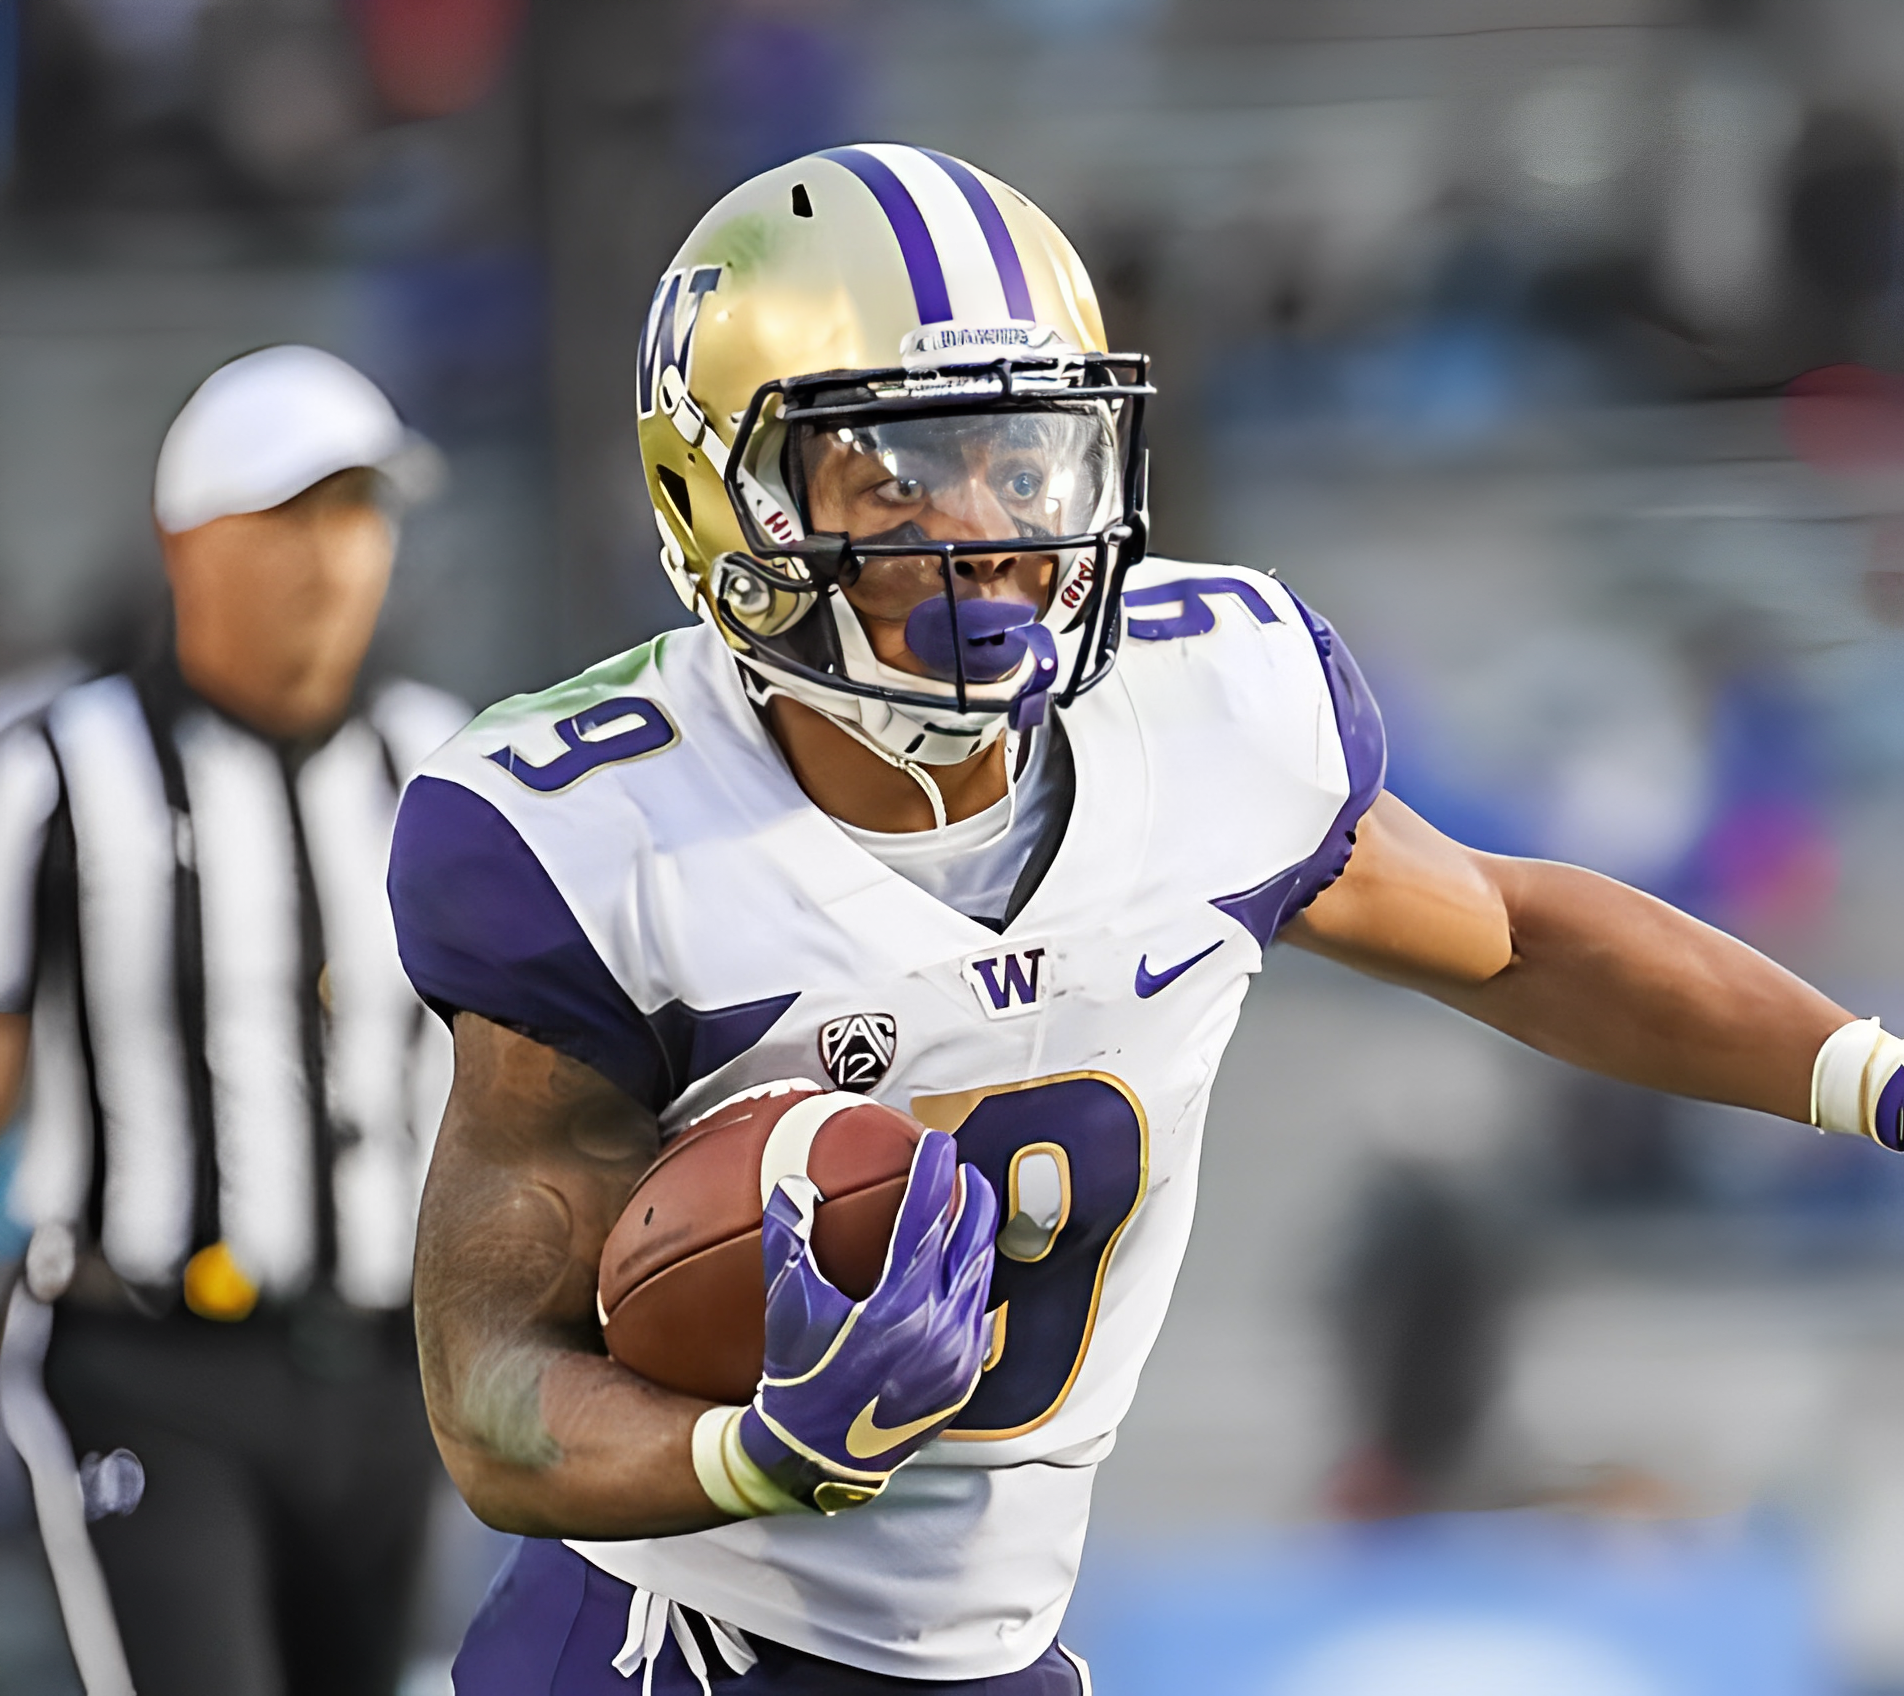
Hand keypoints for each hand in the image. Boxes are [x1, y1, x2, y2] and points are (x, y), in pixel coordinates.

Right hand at [737, 1129, 997, 1512]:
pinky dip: (977, 1285)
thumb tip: (791, 1184)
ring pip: (982, 1278)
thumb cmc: (800, 1378)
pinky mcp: (964, 1379)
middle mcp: (938, 1330)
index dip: (933, 1173)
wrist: (818, 1456)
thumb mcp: (787, 1308)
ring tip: (970, 1209)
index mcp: (898, 1307)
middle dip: (972, 1196)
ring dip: (979, 1237)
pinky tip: (970, 1270)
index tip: (935, 1141)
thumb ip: (788, 1241)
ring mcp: (957, 1357)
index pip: (926, 1220)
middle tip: (963, 1167)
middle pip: (971, 1242)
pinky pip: (982, 1318)